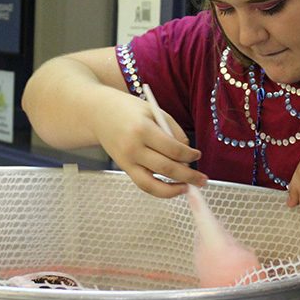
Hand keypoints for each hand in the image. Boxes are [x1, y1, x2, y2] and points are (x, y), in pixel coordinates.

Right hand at [90, 90, 207, 197]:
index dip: (189, 155)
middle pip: (166, 168)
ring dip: (173, 189)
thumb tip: (187, 153)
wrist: (97, 113)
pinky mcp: (123, 168)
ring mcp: (126, 161)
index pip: (172, 149)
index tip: (198, 155)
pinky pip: (143, 184)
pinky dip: (159, 189)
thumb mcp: (153, 111)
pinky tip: (172, 187)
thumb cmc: (128, 109)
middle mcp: (133, 148)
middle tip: (202, 180)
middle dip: (188, 176)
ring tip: (188, 188)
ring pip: (152, 184)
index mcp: (143, 130)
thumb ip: (172, 130)